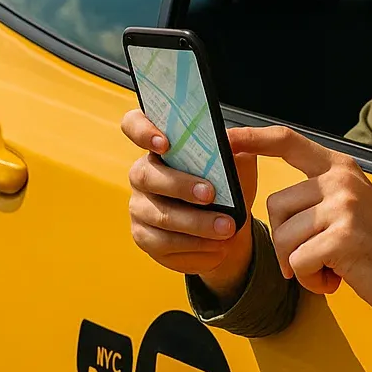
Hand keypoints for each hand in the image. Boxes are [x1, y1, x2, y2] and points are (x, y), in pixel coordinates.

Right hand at [122, 109, 259, 302]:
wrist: (230, 226)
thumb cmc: (228, 186)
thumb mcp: (238, 163)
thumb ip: (234, 147)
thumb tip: (230, 141)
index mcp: (159, 147)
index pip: (133, 125)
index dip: (142, 130)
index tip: (165, 143)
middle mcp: (142, 174)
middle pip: (148, 176)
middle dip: (181, 186)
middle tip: (211, 195)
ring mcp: (139, 207)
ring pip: (160, 216)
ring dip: (196, 224)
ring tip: (226, 228)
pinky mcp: (144, 237)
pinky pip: (164, 244)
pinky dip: (195, 246)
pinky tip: (217, 246)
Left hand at [234, 125, 371, 349]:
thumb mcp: (352, 208)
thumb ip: (318, 197)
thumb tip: (275, 205)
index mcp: (340, 168)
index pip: (287, 142)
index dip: (252, 139)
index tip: (226, 138)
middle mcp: (341, 180)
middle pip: (275, 206)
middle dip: (285, 241)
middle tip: (318, 257)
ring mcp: (343, 207)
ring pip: (283, 238)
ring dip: (299, 265)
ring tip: (332, 268)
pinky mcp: (343, 238)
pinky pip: (298, 263)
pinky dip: (311, 281)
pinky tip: (337, 280)